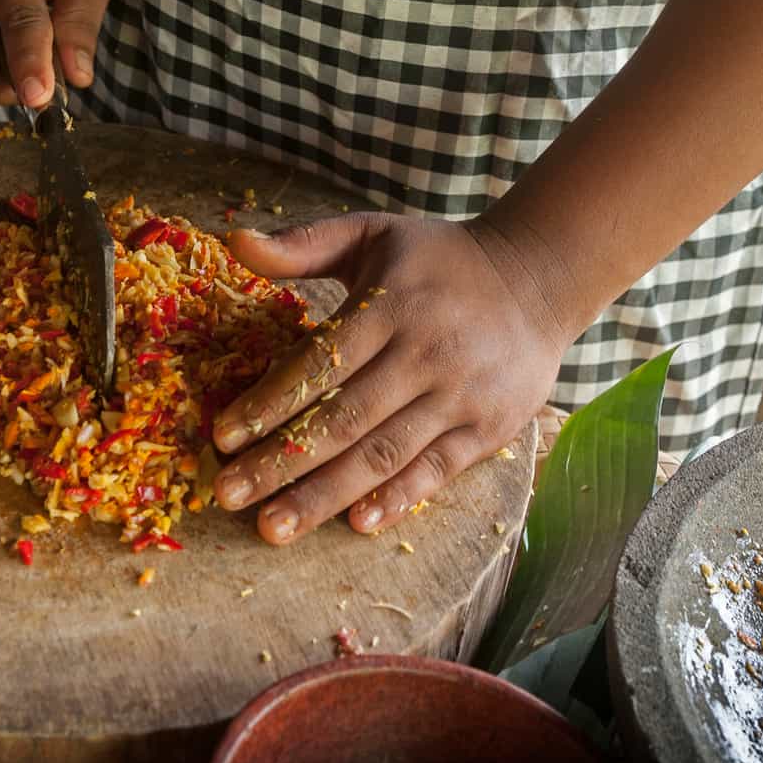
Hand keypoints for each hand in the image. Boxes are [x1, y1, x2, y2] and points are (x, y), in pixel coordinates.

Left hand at [211, 211, 581, 544]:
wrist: (541, 277)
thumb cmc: (440, 259)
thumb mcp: (374, 233)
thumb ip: (303, 243)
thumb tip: (233, 240)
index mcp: (392, 305)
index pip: (319, 362)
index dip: (269, 402)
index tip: (222, 436)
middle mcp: (425, 353)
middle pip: (342, 419)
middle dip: (281, 463)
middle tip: (229, 496)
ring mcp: (460, 395)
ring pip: (383, 454)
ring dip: (325, 495)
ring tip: (274, 528)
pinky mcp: (488, 427)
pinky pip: (436, 470)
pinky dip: (398, 499)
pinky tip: (356, 524)